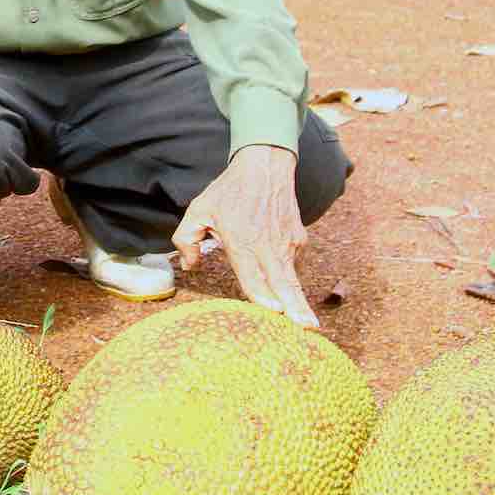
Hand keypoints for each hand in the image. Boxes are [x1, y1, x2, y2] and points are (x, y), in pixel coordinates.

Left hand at [172, 144, 317, 327]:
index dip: (264, 297)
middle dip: (296, 308)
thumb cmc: (229, 190)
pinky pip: (292, 264)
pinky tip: (285, 286)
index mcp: (243, 240)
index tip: (275, 313)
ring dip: (297, 301)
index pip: (254, 275)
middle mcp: (268, 245)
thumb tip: (189, 266)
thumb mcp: (198, 210)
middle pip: (284, 283)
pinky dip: (288, 278)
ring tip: (306, 323)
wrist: (266, 165)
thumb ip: (186, 239)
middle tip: (308, 329)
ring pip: (292, 279)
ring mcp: (287, 242)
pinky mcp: (299, 239)